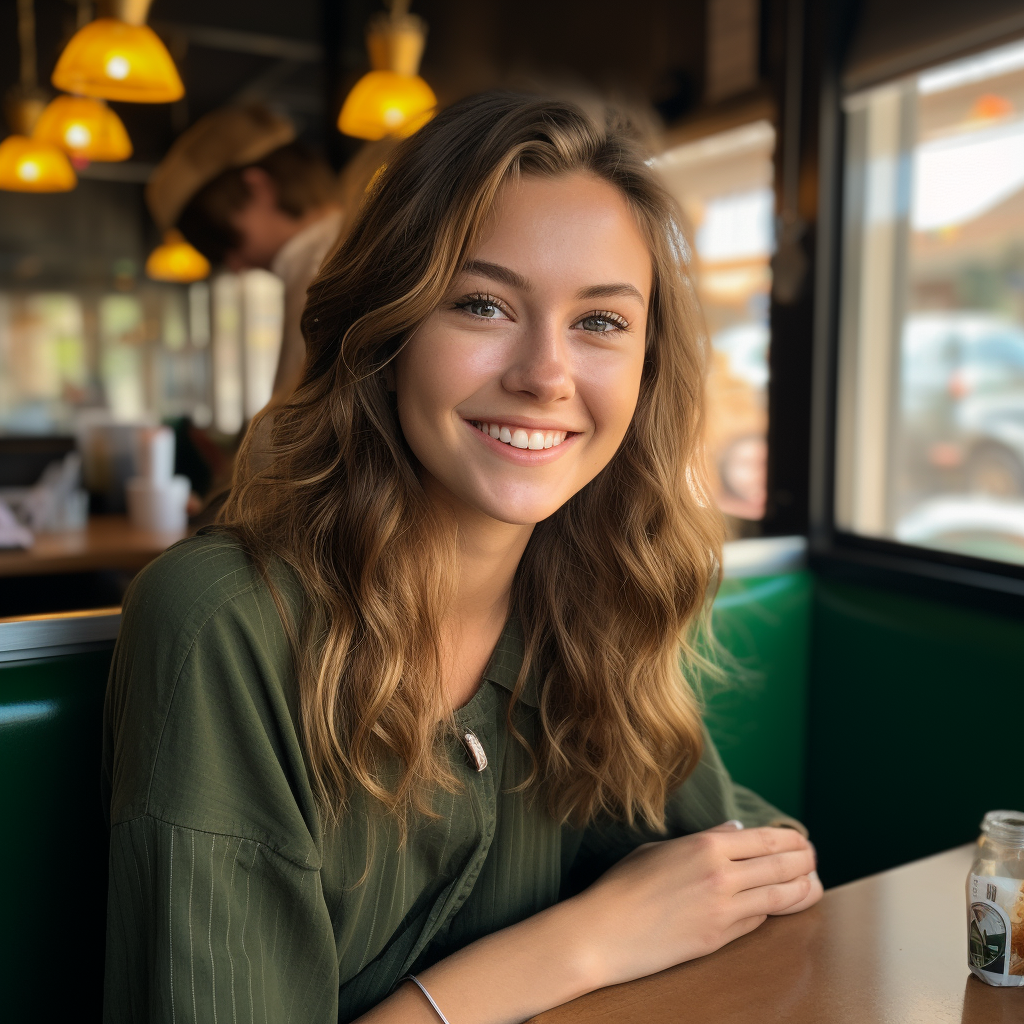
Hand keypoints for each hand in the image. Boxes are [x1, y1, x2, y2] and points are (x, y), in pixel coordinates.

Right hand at [572, 825, 816, 988]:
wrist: (603, 931)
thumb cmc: (623, 886)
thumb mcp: (662, 848)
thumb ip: (705, 838)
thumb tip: (736, 832)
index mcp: (707, 845)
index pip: (767, 838)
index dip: (792, 839)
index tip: (801, 840)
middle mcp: (722, 875)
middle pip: (783, 865)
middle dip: (805, 861)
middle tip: (813, 860)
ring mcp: (724, 910)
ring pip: (780, 897)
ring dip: (802, 889)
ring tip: (813, 883)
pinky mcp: (719, 938)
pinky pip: (758, 921)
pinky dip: (772, 911)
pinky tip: (779, 906)